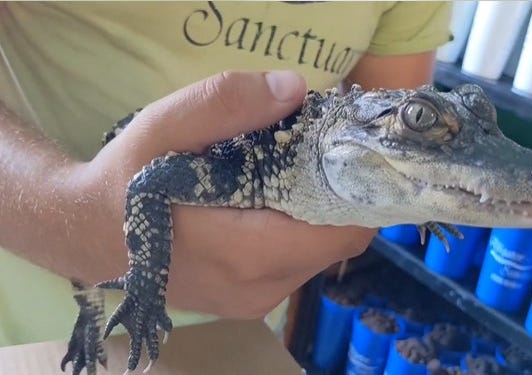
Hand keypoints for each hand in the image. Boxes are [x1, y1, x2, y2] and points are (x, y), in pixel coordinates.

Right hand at [69, 71, 375, 318]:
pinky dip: (297, 234)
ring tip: (291, 177)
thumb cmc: (127, 180)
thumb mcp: (167, 126)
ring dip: (318, 216)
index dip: (356, 193)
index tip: (346, 155)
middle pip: (337, 245)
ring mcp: (254, 303)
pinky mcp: (247, 303)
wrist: (87, 234)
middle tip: (317, 156)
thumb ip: (230, 104)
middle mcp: (259, 289)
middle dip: (338, 199)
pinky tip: (270, 205)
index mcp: (247, 252)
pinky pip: (295, 267)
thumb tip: (296, 90)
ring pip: (319, 257)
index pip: (342, 234)